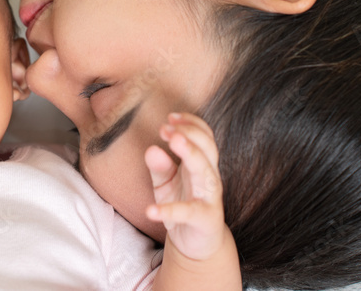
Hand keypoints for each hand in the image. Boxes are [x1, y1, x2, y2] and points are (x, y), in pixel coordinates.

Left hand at [144, 113, 226, 261]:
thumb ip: (159, 167)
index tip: (170, 117)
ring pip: (206, 171)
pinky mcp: (205, 219)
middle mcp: (209, 177)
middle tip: (166, 127)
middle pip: (208, 148)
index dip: (190, 124)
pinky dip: (169, 211)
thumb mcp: (165, 184)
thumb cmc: (183, 204)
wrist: (196, 242)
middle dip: (189, 133)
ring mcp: (210, 198)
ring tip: (170, 142)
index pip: (204, 136)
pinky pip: (188, 212)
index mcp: (201, 164)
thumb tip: (151, 149)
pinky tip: (151, 210)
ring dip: (190, 153)